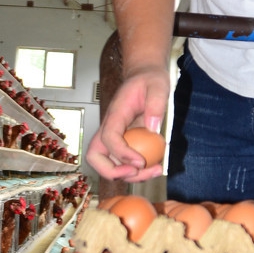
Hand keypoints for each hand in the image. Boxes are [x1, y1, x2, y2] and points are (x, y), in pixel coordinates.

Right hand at [85, 66, 169, 180]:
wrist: (145, 77)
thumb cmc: (149, 80)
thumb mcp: (157, 86)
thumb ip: (156, 105)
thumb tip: (152, 129)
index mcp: (115, 114)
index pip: (108, 137)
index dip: (121, 153)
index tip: (141, 161)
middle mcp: (110, 128)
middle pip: (96, 156)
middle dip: (112, 172)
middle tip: (136, 172)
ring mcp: (115, 137)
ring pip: (110, 164)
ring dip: (129, 175)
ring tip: (155, 171)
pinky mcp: (124, 142)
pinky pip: (124, 162)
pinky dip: (138, 171)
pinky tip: (156, 167)